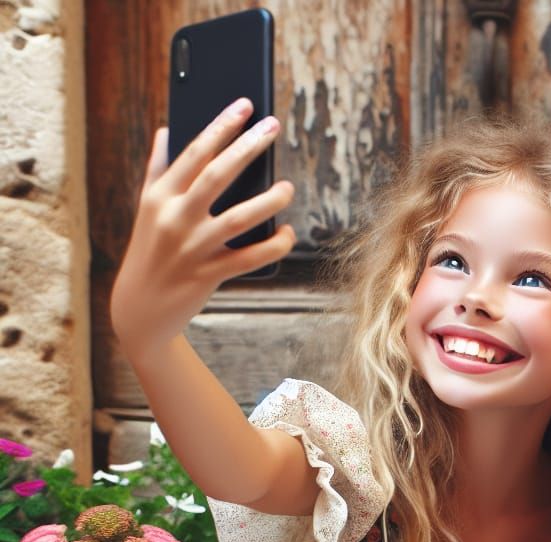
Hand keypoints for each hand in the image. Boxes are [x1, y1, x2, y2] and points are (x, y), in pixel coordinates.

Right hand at [111, 98, 295, 353]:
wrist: (140, 306)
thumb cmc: (151, 249)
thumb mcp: (148, 208)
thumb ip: (158, 169)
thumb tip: (169, 130)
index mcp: (159, 195)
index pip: (193, 151)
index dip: (220, 126)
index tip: (245, 105)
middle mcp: (174, 218)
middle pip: (217, 175)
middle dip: (248, 146)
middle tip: (274, 126)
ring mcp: (193, 248)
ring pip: (239, 218)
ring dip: (269, 200)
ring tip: (288, 188)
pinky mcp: (208, 275)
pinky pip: (250, 257)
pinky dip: (273, 244)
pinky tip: (286, 231)